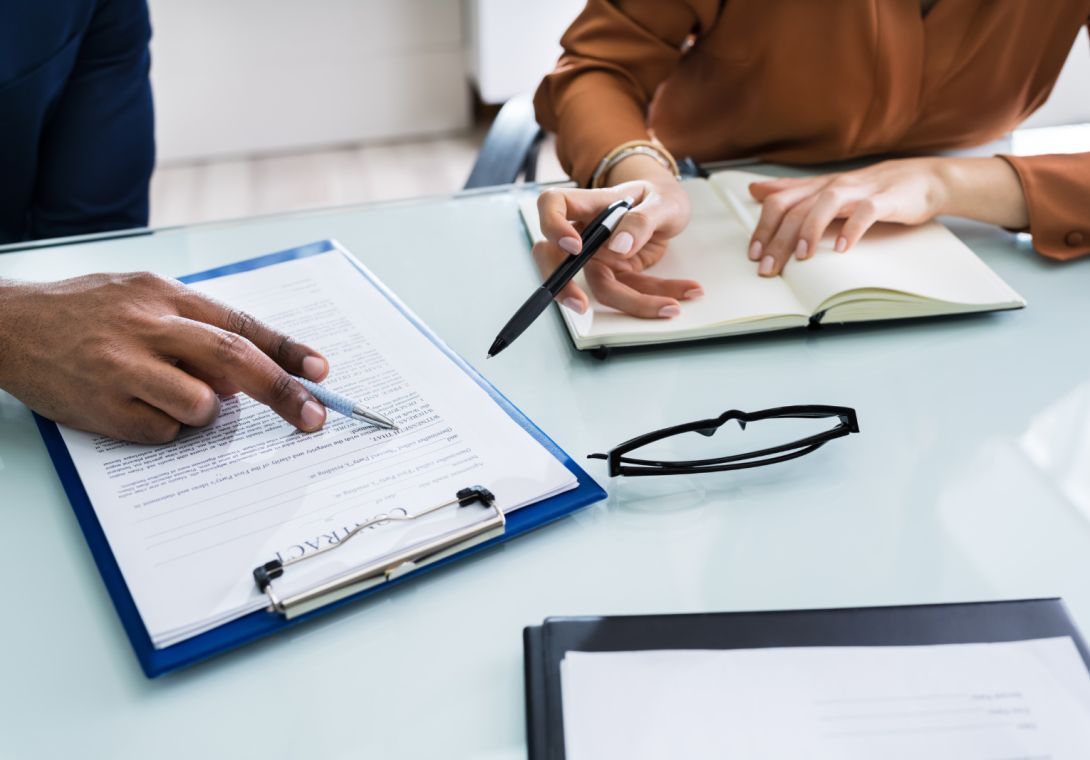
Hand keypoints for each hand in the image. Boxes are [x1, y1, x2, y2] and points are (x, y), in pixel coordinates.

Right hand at [0, 272, 330, 442]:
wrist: (7, 325)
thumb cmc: (85, 312)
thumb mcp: (142, 296)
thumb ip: (195, 327)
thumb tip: (243, 375)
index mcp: (165, 296)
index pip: (242, 325)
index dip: (287, 351)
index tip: (320, 373)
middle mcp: (148, 327)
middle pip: (233, 361)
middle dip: (282, 392)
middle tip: (311, 416)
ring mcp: (124, 368)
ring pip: (203, 404)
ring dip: (206, 412)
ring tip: (173, 396)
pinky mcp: (103, 407)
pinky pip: (164, 432)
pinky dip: (165, 428)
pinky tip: (135, 407)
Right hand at [533, 155, 701, 318]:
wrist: (670, 207)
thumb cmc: (660, 195)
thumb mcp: (663, 200)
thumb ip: (642, 219)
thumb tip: (619, 246)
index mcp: (590, 205)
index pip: (552, 204)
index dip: (553, 226)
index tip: (574, 247)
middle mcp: (587, 233)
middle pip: (555, 260)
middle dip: (564, 287)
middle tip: (580, 306)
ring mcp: (599, 257)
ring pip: (600, 288)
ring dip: (635, 303)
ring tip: (672, 306)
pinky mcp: (616, 274)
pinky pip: (631, 293)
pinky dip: (657, 299)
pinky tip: (686, 291)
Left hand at [746, 157, 1028, 276]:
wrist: (924, 179)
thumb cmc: (871, 188)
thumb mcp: (827, 188)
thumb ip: (792, 191)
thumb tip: (755, 189)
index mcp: (817, 188)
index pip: (780, 202)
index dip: (763, 228)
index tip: (753, 256)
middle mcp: (833, 187)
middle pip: (797, 209)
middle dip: (778, 240)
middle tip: (768, 269)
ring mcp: (859, 191)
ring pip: (825, 205)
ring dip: (810, 231)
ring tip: (801, 257)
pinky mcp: (884, 199)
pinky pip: (865, 212)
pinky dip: (852, 229)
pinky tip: (843, 248)